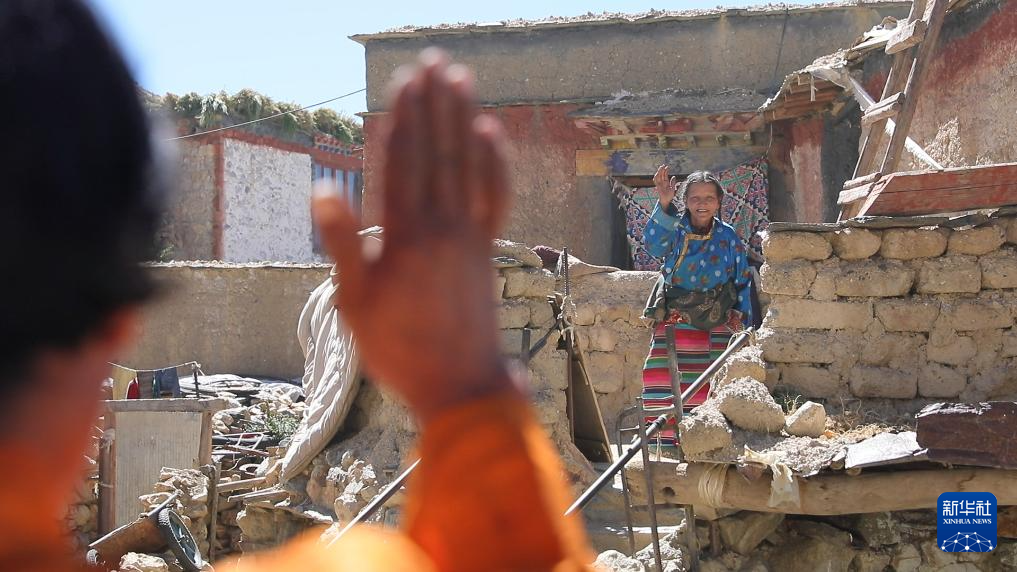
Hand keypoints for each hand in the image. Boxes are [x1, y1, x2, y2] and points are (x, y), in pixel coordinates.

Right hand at [312, 49, 514, 421]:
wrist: (459, 384)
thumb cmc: (398, 348)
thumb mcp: (355, 303)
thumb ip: (342, 244)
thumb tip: (322, 191)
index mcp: (404, 235)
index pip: (403, 162)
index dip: (403, 118)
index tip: (404, 80)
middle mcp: (442, 226)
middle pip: (438, 151)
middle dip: (434, 103)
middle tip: (434, 60)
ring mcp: (470, 235)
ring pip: (468, 164)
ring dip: (463, 118)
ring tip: (460, 79)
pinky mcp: (486, 249)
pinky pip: (495, 196)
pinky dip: (494, 162)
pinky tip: (490, 134)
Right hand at [653, 164, 676, 207]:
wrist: (667, 201)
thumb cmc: (669, 195)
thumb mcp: (672, 188)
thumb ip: (673, 182)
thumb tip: (674, 176)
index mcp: (665, 182)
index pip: (665, 175)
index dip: (666, 171)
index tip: (667, 166)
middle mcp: (662, 183)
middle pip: (661, 175)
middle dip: (661, 170)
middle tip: (663, 165)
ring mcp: (659, 185)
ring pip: (658, 177)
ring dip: (659, 172)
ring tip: (661, 168)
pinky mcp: (658, 187)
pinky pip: (656, 182)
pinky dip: (656, 178)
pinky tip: (657, 174)